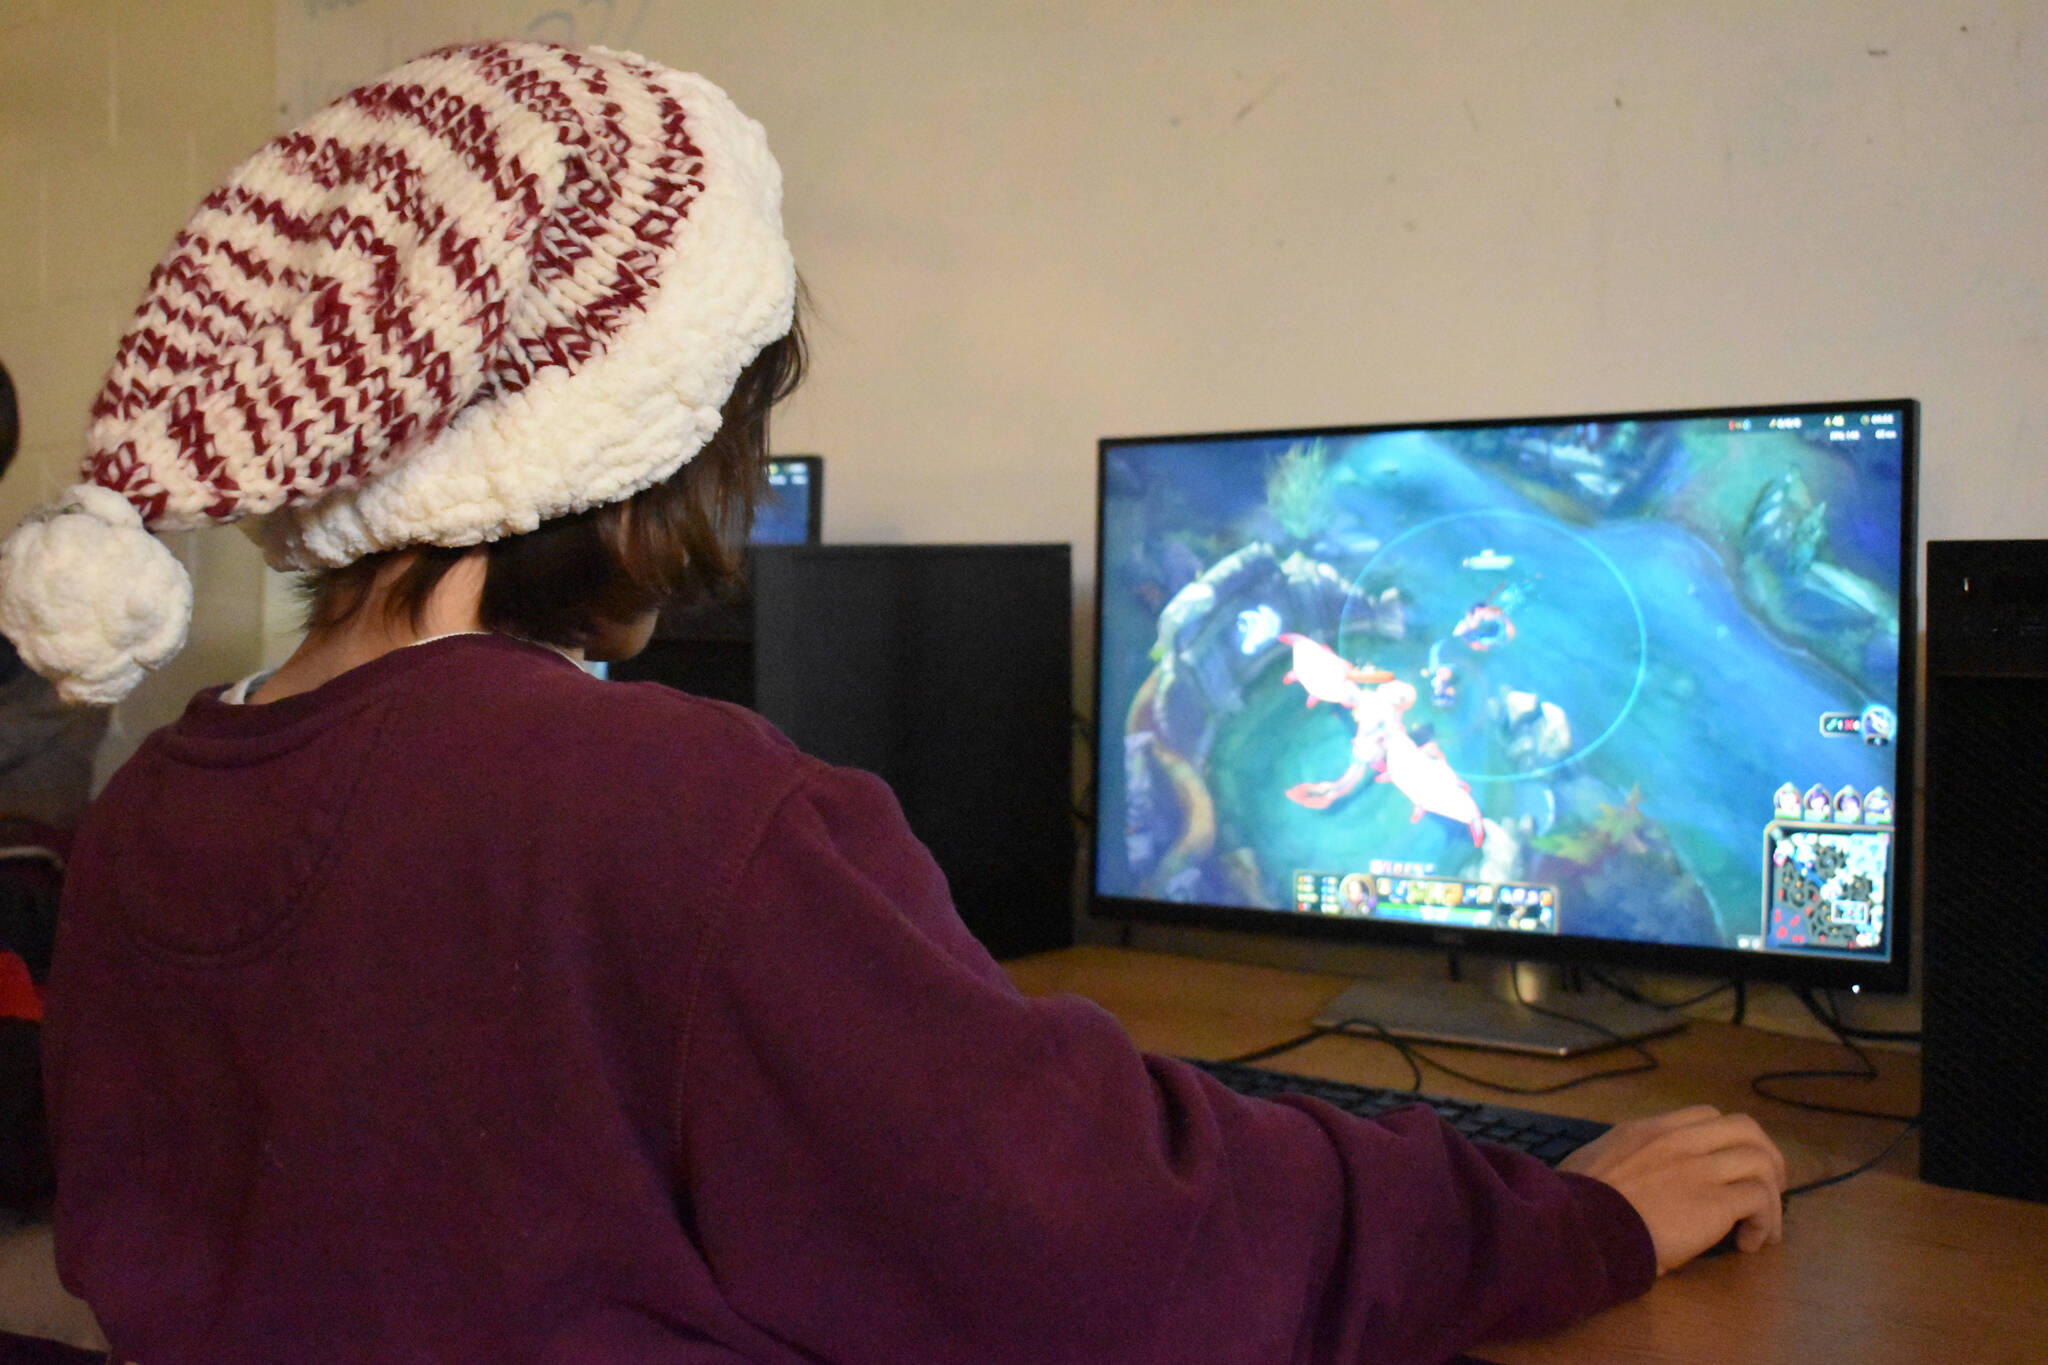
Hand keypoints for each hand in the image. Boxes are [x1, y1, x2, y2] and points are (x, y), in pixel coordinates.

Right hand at [1558, 1105, 1786, 1272]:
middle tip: (1766, 1188)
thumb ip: (1617, 1160)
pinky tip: (1749, 1244)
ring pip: (1761, 1161)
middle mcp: (1678, 1141)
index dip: (1726, 1141)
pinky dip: (1764, 1222)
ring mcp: (1699, 1168)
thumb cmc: (1576, 1204)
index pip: (1705, 1116)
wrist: (1581, 1228)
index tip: (1727, 1169)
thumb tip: (1621, 1179)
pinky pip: (1760, 1199)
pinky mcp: (1715, 1201)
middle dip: (1766, 1156)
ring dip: (1773, 1194)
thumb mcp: (1590, 1163)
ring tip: (1764, 1225)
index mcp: (1646, 1131)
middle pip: (1745, 1127)